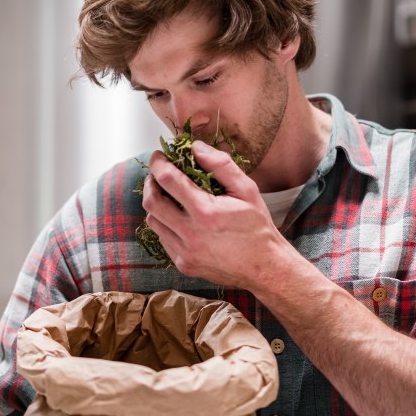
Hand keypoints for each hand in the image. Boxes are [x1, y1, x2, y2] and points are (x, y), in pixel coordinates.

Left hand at [142, 140, 294, 288]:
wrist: (264, 267)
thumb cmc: (257, 227)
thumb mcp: (246, 190)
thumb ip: (220, 165)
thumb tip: (195, 147)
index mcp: (206, 212)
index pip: (168, 180)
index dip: (159, 164)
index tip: (159, 156)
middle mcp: (190, 234)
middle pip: (151, 202)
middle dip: (150, 182)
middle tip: (158, 174)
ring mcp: (185, 252)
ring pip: (153, 222)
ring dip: (156, 204)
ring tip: (167, 195)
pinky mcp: (183, 264)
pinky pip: (163, 239)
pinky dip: (165, 224)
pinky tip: (178, 218)